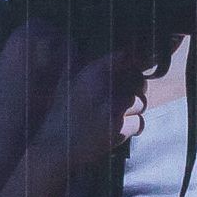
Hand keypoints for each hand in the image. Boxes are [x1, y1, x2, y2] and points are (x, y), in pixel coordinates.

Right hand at [38, 50, 147, 167]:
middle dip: (136, 91)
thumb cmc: (60, 115)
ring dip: (133, 112)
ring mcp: (113, 108)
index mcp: (92, 72)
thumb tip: (89, 49)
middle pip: (139, 82)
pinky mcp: (119, 128)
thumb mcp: (66, 83)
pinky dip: (132, 129)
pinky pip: (139, 123)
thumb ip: (80, 65)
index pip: (125, 57)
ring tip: (117, 118)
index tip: (133, 69)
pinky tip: (118, 130)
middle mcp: (105, 86)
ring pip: (141, 104)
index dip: (133, 63)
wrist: (55, 147)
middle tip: (124, 101)